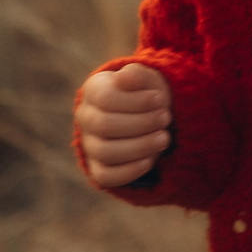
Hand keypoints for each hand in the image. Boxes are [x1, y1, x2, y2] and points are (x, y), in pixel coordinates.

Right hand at [76, 62, 171, 188]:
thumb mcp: (148, 80)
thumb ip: (137, 75)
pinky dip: (129, 171)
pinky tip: (150, 160)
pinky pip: (106, 177)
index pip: (105, 98)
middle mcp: (86, 118)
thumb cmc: (147, 94)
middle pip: (104, 125)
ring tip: (164, 138)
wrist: (151, 116)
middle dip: (141, 123)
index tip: (161, 99)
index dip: (136, 101)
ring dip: (139, 146)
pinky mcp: (98, 168)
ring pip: (106, 152)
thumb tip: (123, 78)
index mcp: (94, 91)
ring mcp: (90, 144)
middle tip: (166, 118)